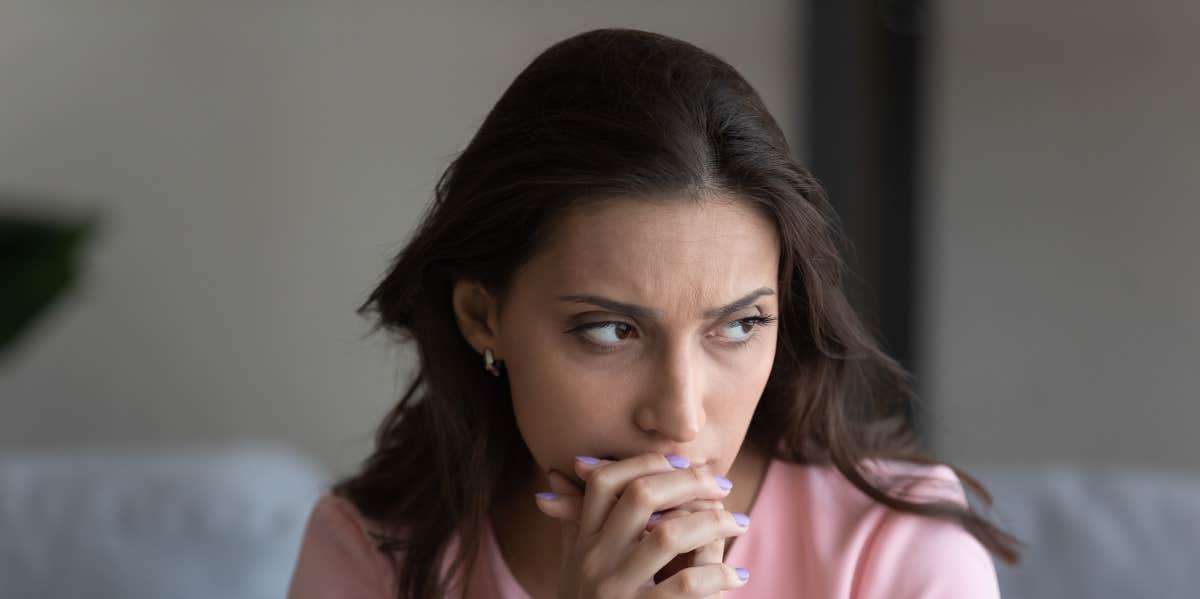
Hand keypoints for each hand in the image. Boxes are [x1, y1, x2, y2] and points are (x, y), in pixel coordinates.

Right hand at [534, 453, 750, 597]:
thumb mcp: (575, 564)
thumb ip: (575, 521)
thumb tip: (559, 472)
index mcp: (583, 543)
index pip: (604, 482)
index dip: (644, 463)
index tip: (681, 463)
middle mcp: (594, 562)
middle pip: (641, 495)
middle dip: (689, 482)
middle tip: (722, 486)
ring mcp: (616, 591)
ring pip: (669, 534)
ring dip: (713, 523)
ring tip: (738, 523)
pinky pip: (687, 585)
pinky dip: (719, 574)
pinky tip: (736, 575)